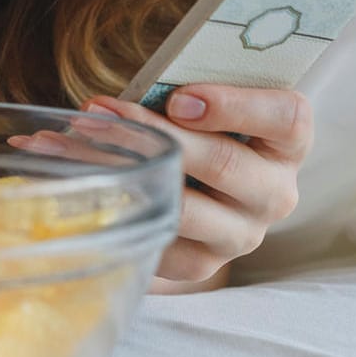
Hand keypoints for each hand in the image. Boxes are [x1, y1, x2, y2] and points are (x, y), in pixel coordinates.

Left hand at [82, 86, 312, 286]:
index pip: (288, 119)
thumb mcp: (199, 104)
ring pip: (187, 206)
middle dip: (153, 133)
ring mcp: (242, 233)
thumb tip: (110, 101)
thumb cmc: (194, 129)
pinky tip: (78, 182)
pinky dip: (114, 206)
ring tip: (67, 143)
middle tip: (94, 112)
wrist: (191, 189)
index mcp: (286, 143)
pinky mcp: (202, 262)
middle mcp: (275, 193)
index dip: (235, 106)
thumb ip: (177, 94)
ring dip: (122, 170)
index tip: (178, 99)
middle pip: (225, 162)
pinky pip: (160, 236)